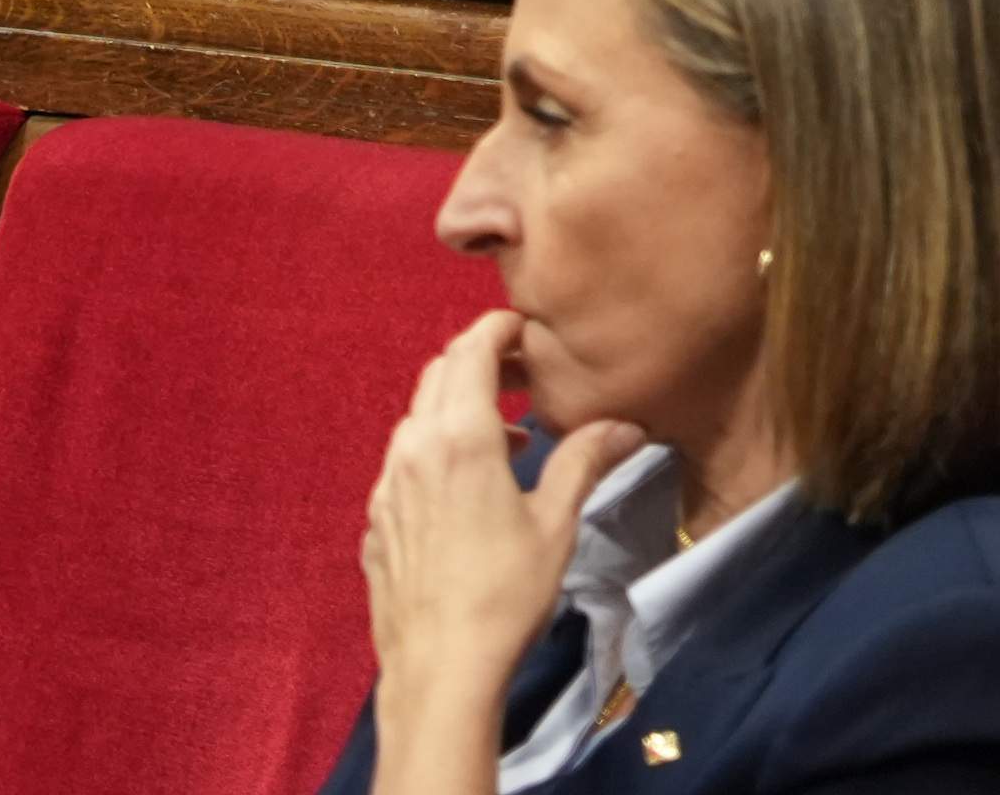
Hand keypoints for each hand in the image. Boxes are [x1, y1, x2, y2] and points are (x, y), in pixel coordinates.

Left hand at [365, 313, 645, 727]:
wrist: (440, 672)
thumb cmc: (505, 593)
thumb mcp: (555, 524)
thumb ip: (583, 461)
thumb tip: (626, 425)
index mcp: (459, 438)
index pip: (470, 351)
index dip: (497, 328)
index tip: (525, 328)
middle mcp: (412, 450)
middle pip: (438, 376)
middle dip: (477, 362)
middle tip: (521, 375)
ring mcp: (385, 489)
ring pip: (415, 421)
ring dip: (456, 410)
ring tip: (504, 439)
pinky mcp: (373, 525)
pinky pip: (401, 467)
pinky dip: (433, 454)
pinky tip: (463, 493)